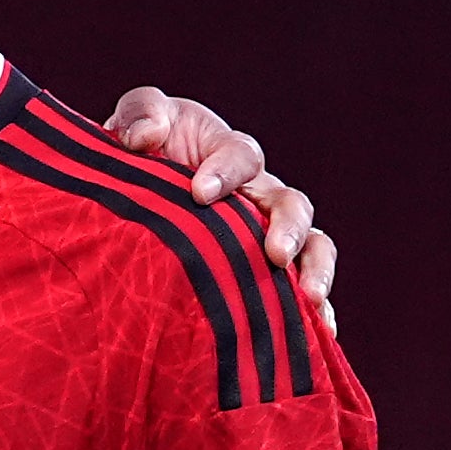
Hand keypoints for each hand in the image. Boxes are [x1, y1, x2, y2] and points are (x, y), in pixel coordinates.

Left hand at [102, 91, 337, 326]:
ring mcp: (266, 235)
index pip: (242, 155)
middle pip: (291, 204)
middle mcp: (258, 195)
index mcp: (229, 155)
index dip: (226, 170)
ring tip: (309, 299)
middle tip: (274, 254)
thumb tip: (147, 138)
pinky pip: (299, 290)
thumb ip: (140, 114)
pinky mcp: (263, 272)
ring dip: (314, 269)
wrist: (131, 197)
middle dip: (287, 228)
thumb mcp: (137, 122)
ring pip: (310, 246)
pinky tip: (318, 335)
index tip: (199, 192)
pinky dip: (315, 313)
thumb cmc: (139, 153)